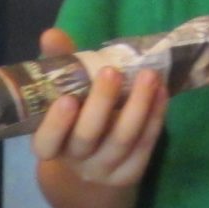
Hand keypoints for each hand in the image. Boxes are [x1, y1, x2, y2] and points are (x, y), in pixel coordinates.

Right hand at [31, 27, 163, 188]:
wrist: (92, 166)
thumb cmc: (73, 120)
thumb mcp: (62, 93)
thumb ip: (59, 65)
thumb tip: (52, 34)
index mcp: (50, 145)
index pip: (46, 142)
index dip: (56, 124)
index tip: (66, 99)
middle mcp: (75, 161)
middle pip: (87, 137)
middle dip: (101, 104)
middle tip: (111, 72)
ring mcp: (104, 169)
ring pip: (123, 140)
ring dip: (138, 106)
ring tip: (148, 75)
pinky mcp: (130, 173)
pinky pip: (145, 145)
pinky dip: (155, 117)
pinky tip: (161, 92)